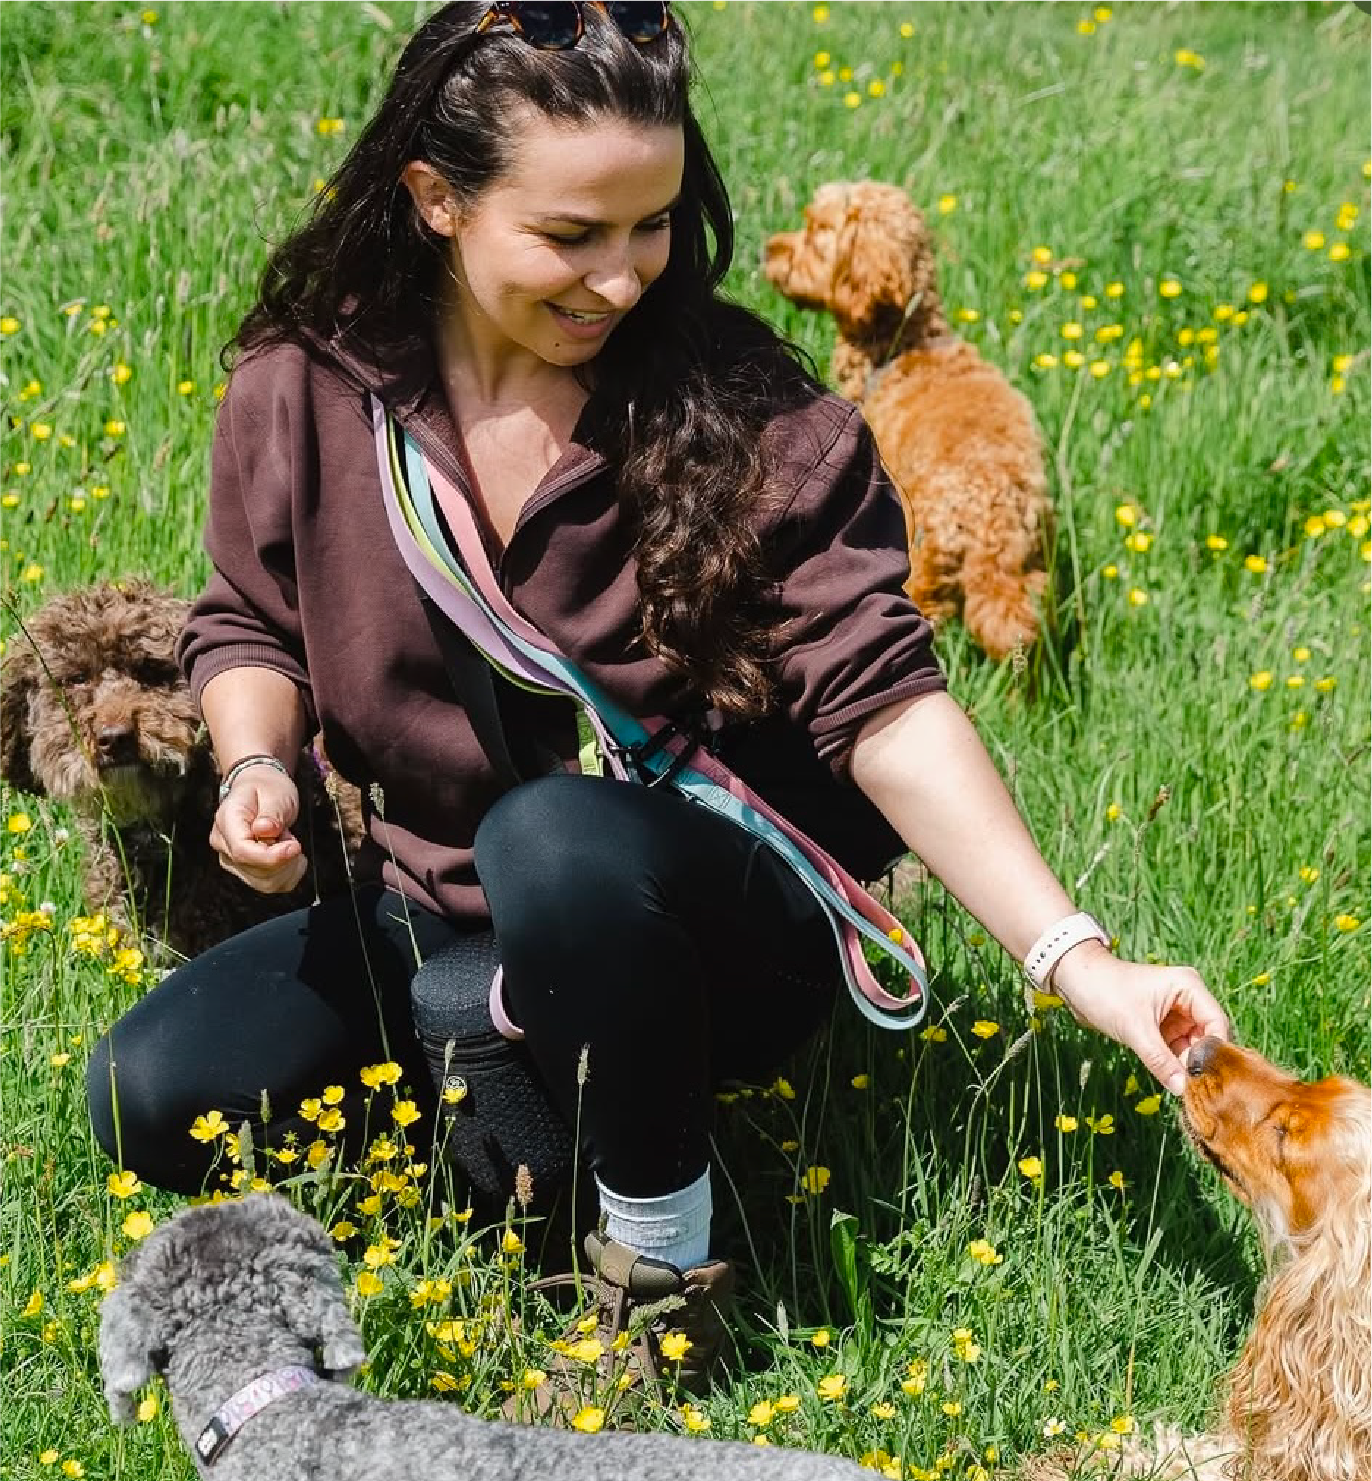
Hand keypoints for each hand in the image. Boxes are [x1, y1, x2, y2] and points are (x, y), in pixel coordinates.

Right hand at [209, 765, 307, 894]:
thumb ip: (272, 812)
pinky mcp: (245, 872)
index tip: (296, 846)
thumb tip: (265, 830)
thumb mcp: (275, 793)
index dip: (272, 856)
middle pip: (256, 871)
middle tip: (290, 835)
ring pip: (266, 883)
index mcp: (226, 821)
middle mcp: (222, 845)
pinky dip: (289, 874)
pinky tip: (290, 855)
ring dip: (288, 867)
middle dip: (285, 859)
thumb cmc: (267, 789)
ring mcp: (232, 862)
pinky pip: (272, 886)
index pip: (242, 851)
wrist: (260, 792)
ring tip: (288, 841)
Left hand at [1051, 940, 1229, 1095]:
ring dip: (1187, 1068)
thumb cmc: (1104, 993)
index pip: (1217, 1024)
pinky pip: (1176, 1050)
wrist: (1074, 982)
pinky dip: (1174, 1065)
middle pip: (1207, 1038)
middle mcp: (1188, 999)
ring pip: (1192, 1047)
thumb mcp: (1135, 1029)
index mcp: (1189, 987)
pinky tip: (1174, 1084)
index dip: (1215, 1052)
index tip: (1209, 1081)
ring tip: (1186, 1093)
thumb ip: (1161, 1060)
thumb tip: (1184, 1090)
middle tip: (1197, 1093)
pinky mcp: (1161, 1026)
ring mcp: (1175, 1013)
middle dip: (1201, 1064)